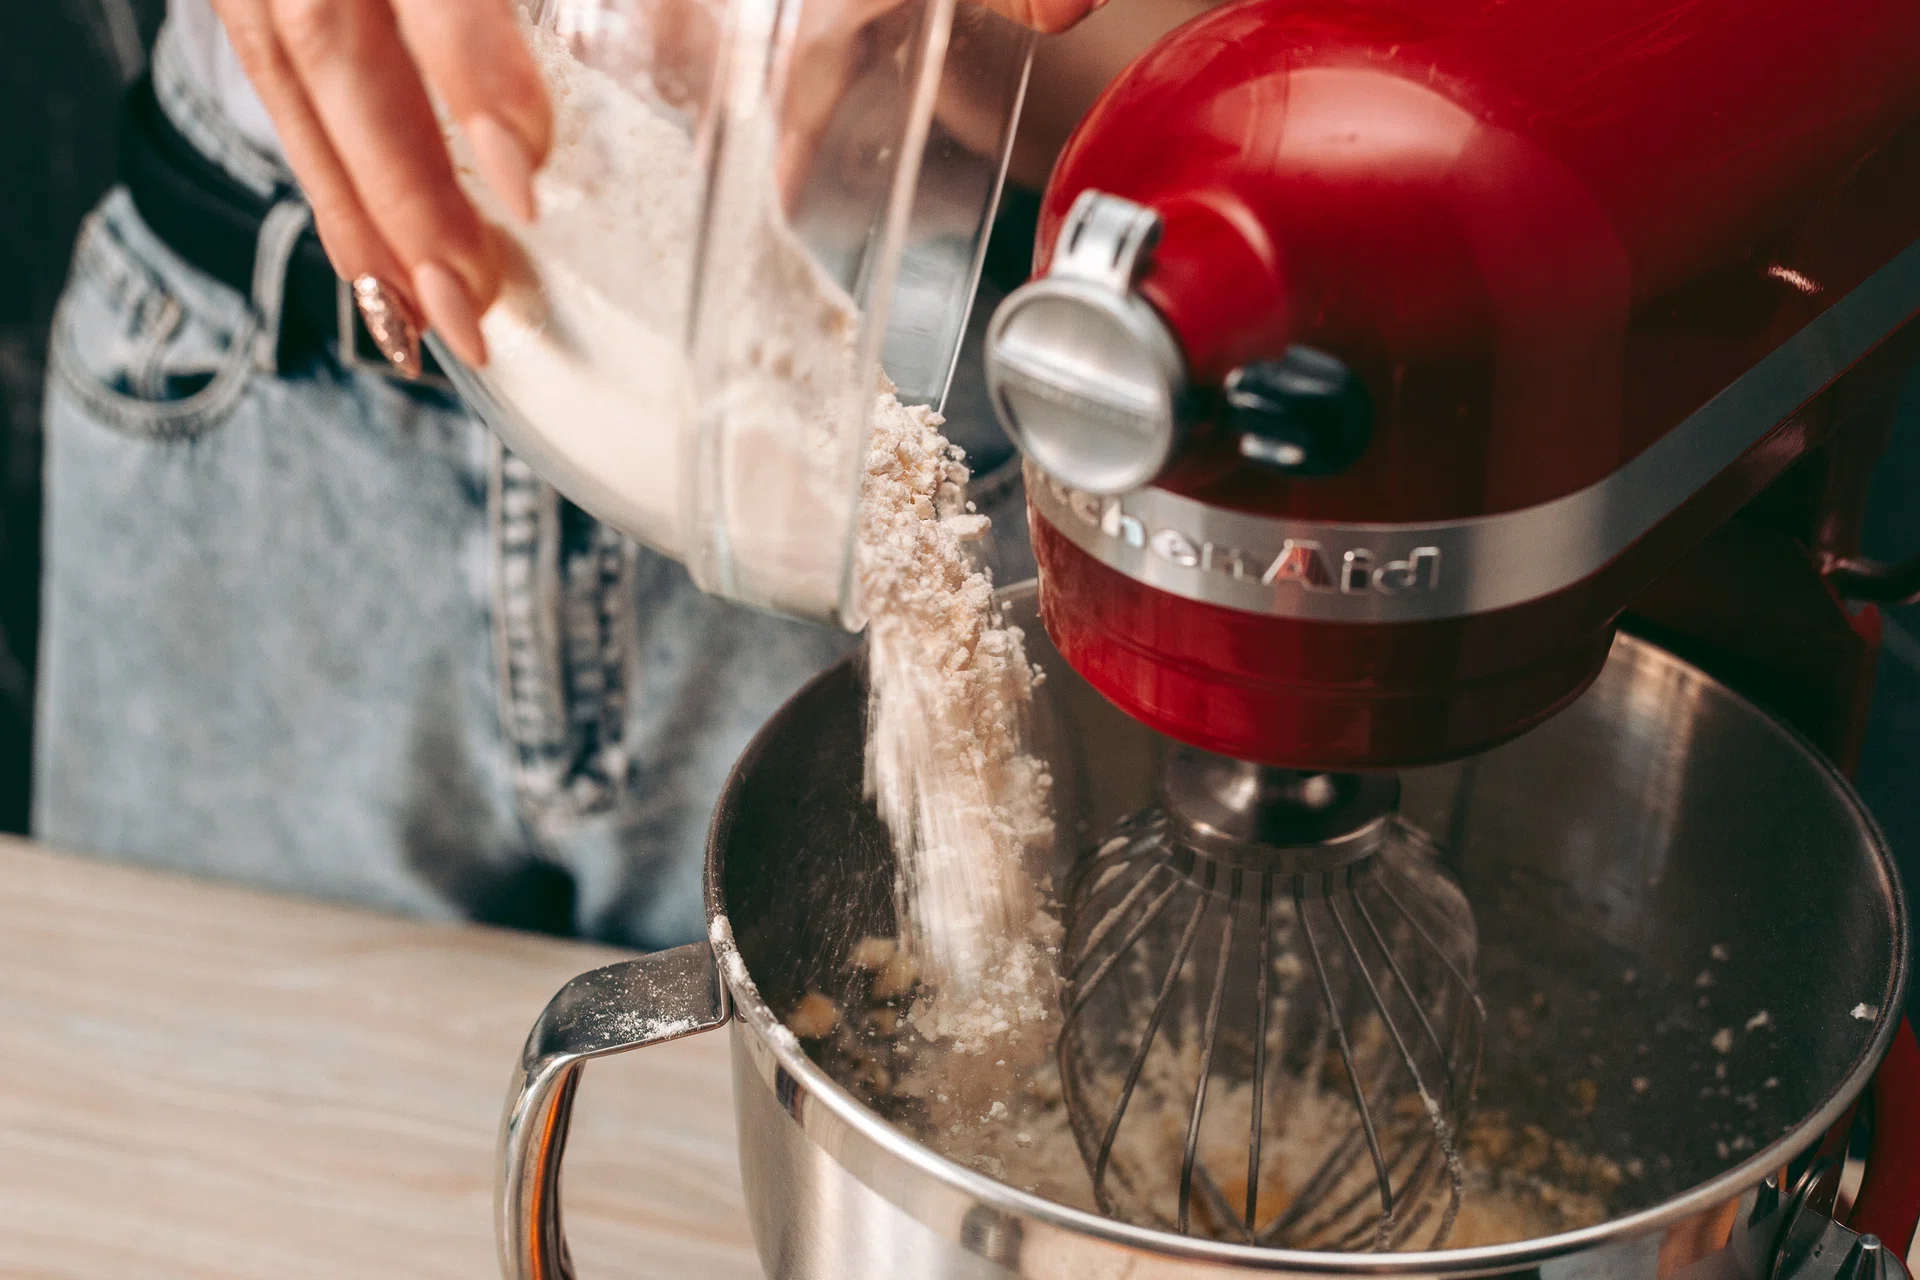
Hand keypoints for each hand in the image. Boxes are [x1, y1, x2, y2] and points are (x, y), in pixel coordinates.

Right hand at [211, 0, 1106, 369]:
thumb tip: (1063, 1)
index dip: (460, 51)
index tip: (528, 165)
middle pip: (318, 14)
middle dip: (394, 171)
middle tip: (472, 294)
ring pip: (275, 35)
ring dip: (343, 181)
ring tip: (412, 303)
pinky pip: (264, 30)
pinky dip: (311, 136)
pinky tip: (365, 223)